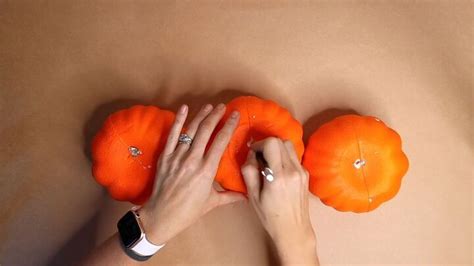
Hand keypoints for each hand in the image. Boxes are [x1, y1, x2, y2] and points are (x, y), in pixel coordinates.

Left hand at [139, 103, 244, 244]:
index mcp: (206, 170)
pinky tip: (184, 109)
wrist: (162, 216)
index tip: (235, 115)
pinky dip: (178, 120)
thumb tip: (247, 195)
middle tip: (222, 107)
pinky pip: (172, 135)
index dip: (229, 126)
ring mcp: (177, 157)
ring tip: (209, 106)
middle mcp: (192, 160)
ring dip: (201, 116)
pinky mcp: (165, 157)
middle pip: (206, 131)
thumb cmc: (189, 211)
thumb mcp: (212, 202)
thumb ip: (231, 196)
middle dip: (215, 116)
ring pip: (191, 130)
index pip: (220, 141)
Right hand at [241, 137, 318, 264]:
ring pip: (289, 145)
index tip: (253, 154)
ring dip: (276, 149)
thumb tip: (250, 154)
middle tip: (259, 158)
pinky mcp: (306, 173)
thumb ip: (249, 171)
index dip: (259, 144)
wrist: (293, 229)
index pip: (272, 143)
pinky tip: (277, 170)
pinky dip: (283, 156)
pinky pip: (293, 156)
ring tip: (268, 163)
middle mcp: (293, 171)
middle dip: (267, 145)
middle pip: (281, 141)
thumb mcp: (253, 196)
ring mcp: (302, 171)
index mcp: (279, 177)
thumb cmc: (270, 216)